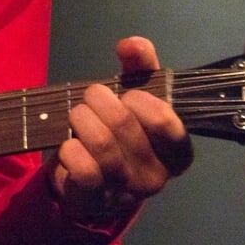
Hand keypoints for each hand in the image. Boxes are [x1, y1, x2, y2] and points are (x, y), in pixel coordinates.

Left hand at [46, 36, 192, 226]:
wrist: (89, 181)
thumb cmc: (120, 134)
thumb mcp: (136, 97)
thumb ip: (141, 68)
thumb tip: (132, 44)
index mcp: (176, 152)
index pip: (165, 121)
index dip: (139, 100)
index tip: (127, 95)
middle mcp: (157, 176)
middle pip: (124, 124)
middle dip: (98, 100)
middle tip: (90, 98)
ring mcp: (125, 192)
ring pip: (100, 142)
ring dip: (80, 119)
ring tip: (77, 115)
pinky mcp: (95, 200)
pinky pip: (82, 168)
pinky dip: (69, 148)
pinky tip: (69, 144)